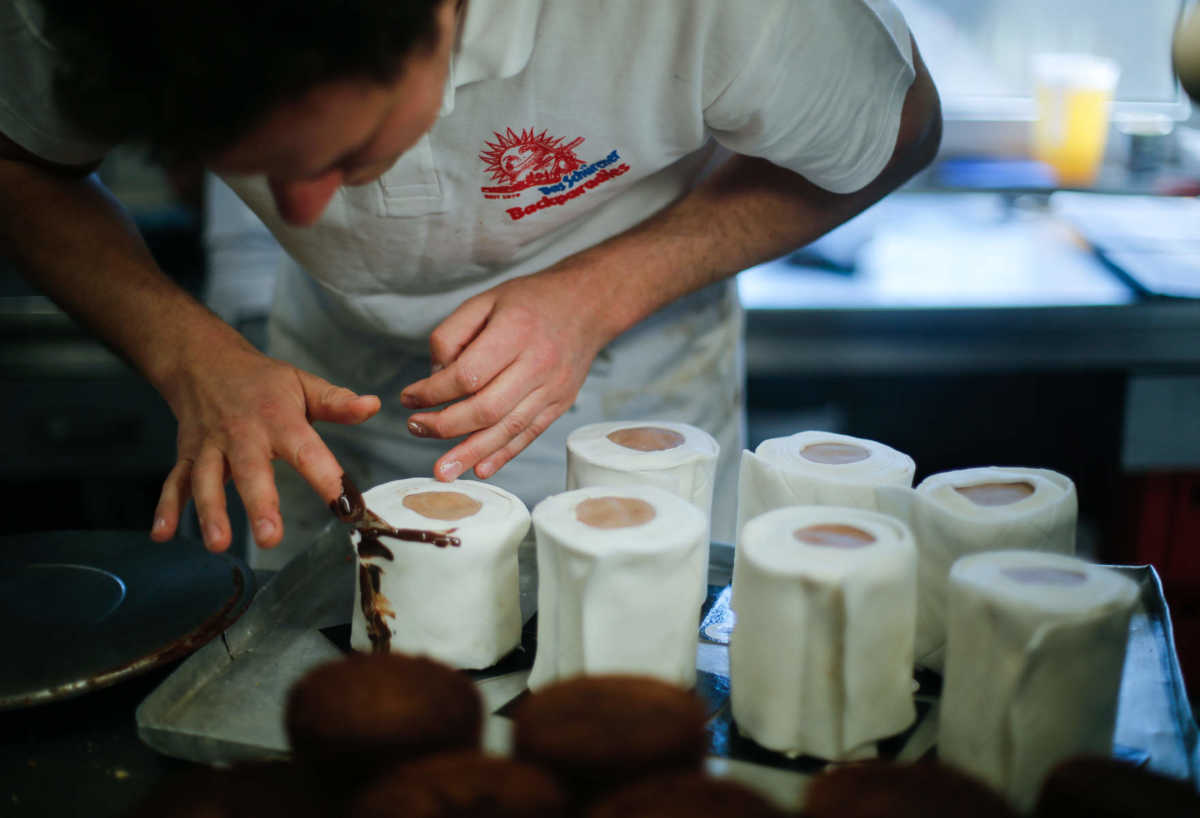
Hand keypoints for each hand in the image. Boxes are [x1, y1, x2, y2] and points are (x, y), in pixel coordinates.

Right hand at [150, 340, 379, 551]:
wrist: (203, 360)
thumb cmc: (262, 381)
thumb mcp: (303, 384)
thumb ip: (337, 402)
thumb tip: (373, 406)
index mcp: (279, 421)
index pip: (307, 451)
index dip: (327, 479)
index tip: (347, 507)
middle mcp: (243, 436)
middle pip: (249, 471)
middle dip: (259, 503)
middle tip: (270, 536)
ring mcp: (210, 447)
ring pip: (206, 480)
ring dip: (210, 512)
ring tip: (218, 544)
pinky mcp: (186, 456)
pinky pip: (174, 483)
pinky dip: (166, 508)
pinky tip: (161, 535)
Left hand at [399, 269, 610, 481]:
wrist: (587, 306)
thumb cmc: (530, 302)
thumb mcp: (484, 301)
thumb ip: (451, 335)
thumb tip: (435, 378)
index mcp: (515, 331)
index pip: (467, 375)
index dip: (432, 392)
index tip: (409, 398)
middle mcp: (537, 363)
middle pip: (486, 408)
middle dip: (445, 425)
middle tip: (416, 428)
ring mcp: (552, 388)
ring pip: (507, 429)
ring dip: (471, 453)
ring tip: (442, 471)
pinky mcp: (560, 404)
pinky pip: (529, 435)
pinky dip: (503, 455)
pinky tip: (480, 469)